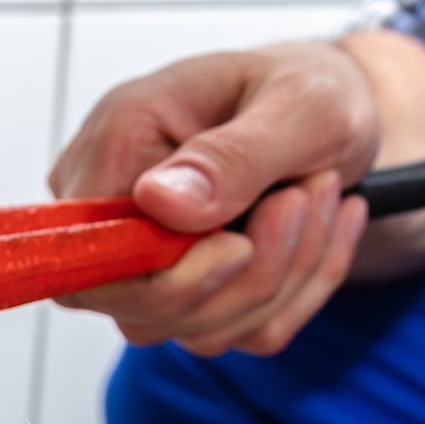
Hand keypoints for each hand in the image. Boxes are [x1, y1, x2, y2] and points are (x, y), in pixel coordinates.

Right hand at [50, 41, 379, 356]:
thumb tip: (158, 202)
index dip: (162, 278)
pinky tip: (318, 230)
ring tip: (319, 196)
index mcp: (116, 144)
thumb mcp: (302, 102)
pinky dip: (296, 292)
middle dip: (248, 275)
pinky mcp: (184, 292)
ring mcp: (142, 260)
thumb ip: (232, 155)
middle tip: (309, 195)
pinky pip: (235, 332)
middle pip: (140, 310)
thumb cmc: (311, 91)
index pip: (87, 258)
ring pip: (195, 329)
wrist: (337, 113)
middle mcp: (112, 209)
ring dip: (283, 277)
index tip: (241, 243)